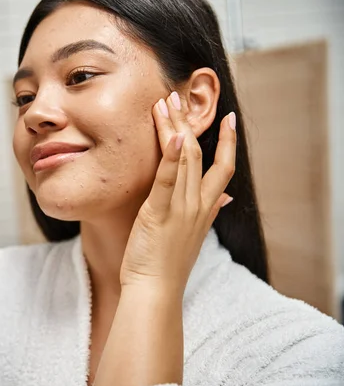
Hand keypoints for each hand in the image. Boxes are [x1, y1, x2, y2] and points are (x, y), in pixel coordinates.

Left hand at [120, 92, 235, 292]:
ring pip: (184, 160)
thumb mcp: (194, 234)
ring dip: (175, 129)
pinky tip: (173, 137)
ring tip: (165, 103)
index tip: (230, 118)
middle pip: (200, 155)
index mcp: (205, 208)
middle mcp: (198, 204)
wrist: (155, 289)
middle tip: (178, 96)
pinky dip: (171, 158)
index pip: (224, 168)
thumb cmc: (168, 262)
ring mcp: (181, 208)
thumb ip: (209, 211)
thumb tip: (225, 199)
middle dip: (190, 123)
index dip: (228, 142)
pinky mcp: (159, 213)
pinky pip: (167, 181)